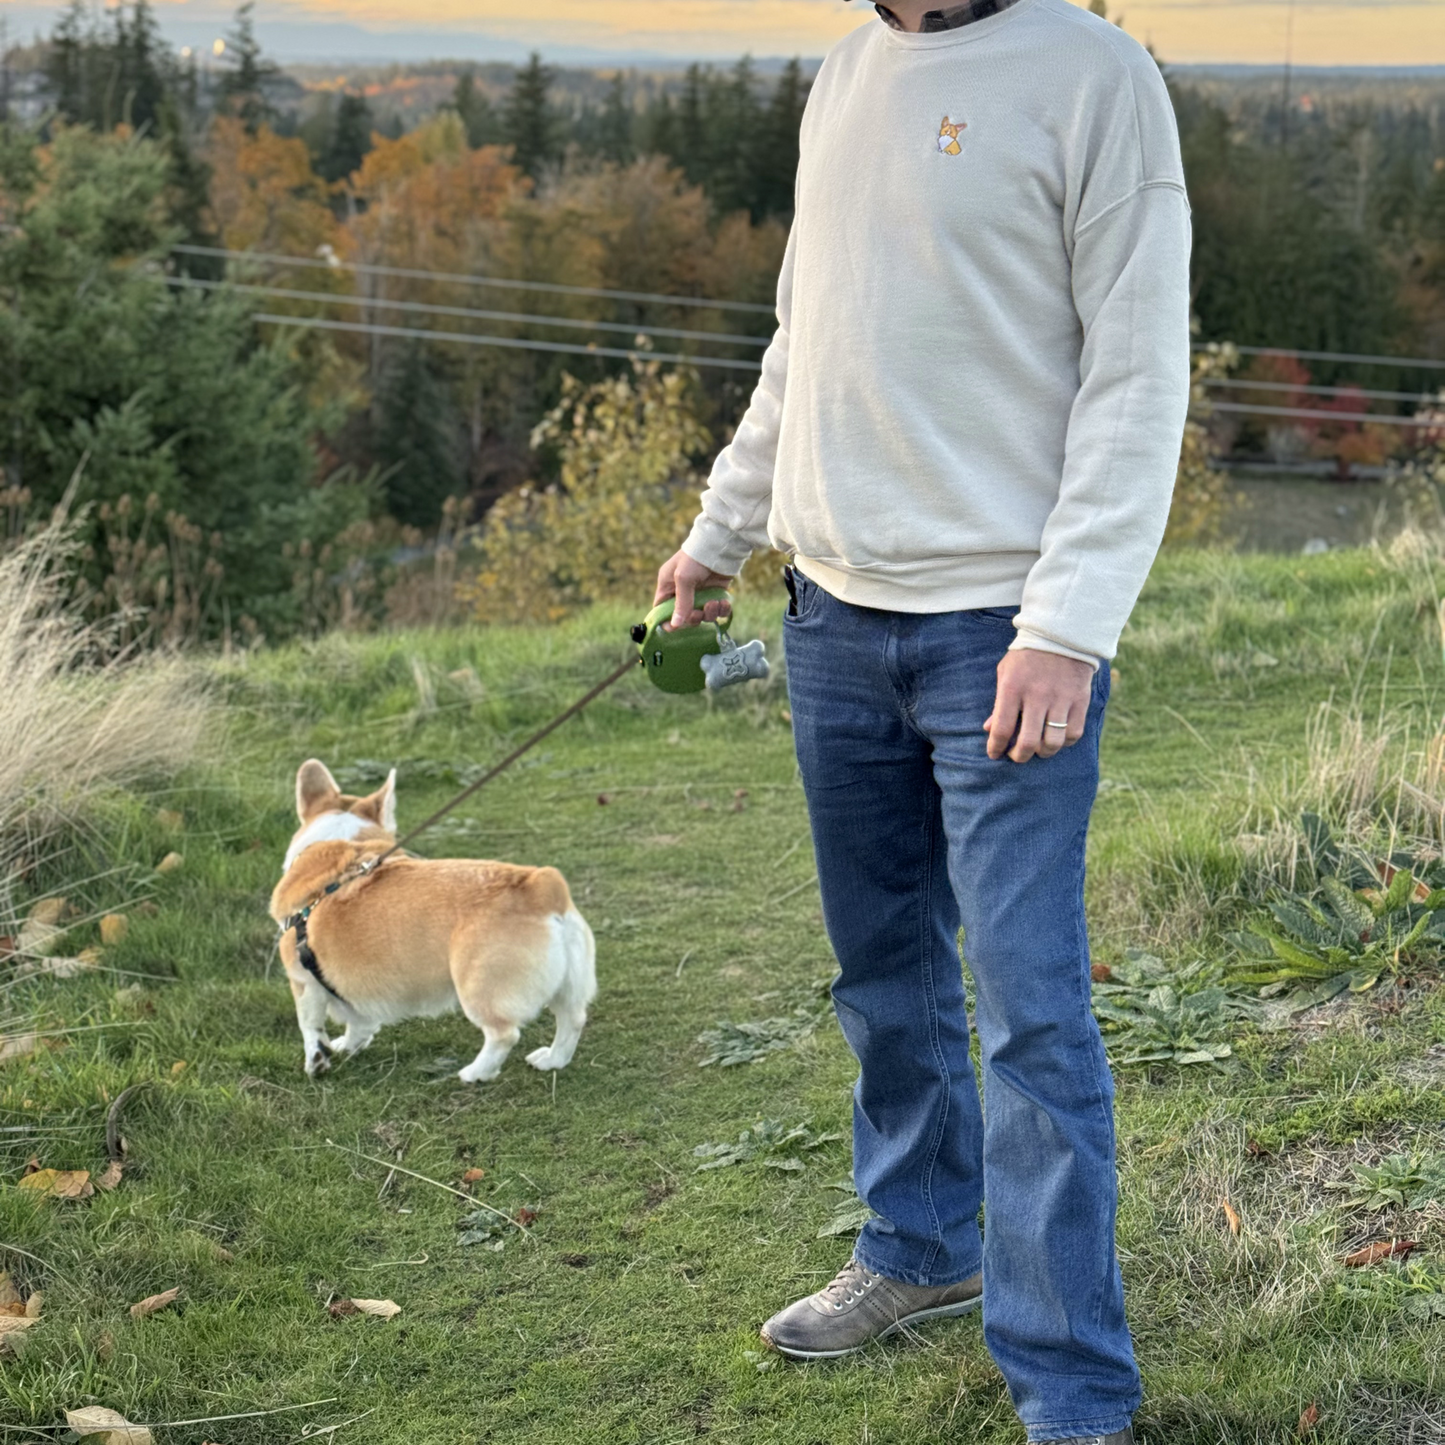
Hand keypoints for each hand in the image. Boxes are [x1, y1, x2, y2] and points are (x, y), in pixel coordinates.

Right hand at [654, 549, 732, 629]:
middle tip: (699, 612)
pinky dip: (721, 610)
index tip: (676, 626)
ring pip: (703, 615)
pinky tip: (723, 602)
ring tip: (714, 603)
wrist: (720, 546)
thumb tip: (675, 625)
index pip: (662, 610)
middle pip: (684, 617)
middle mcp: (683, 592)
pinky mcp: (716, 593)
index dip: (667, 621)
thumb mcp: (683, 579)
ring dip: (709, 613)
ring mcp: (700, 594)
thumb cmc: (695, 558)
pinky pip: (718, 610)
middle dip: (693, 618)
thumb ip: (681, 603)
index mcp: (668, 586)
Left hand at [984, 648, 1094, 762]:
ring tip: (1038, 748)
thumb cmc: (1027, 656)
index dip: (996, 747)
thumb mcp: (1005, 673)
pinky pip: (1074, 733)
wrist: (1061, 634)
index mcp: (1013, 688)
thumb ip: (998, 704)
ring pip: (1052, 742)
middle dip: (1019, 756)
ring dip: (1043, 752)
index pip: (1002, 729)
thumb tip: (989, 730)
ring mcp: (1060, 699)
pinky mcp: (1080, 700)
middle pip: (1028, 742)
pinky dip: (1065, 742)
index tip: (994, 754)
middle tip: (1016, 755)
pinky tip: (1057, 737)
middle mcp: (1037, 696)